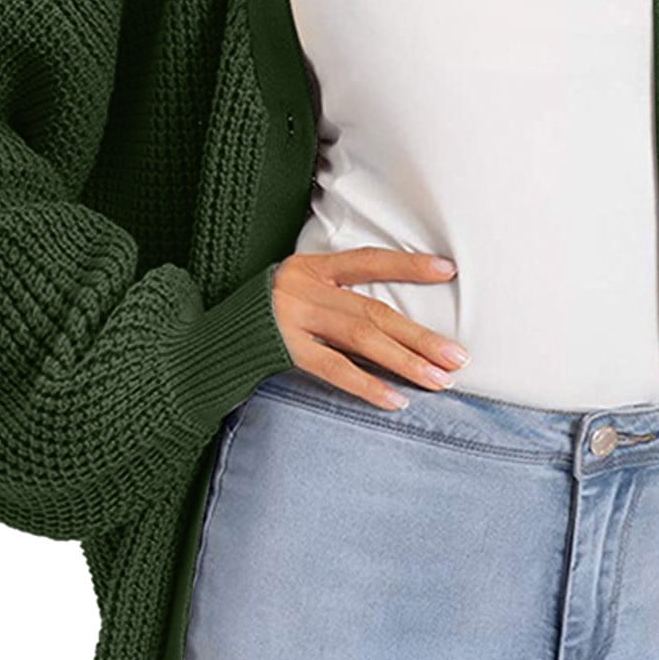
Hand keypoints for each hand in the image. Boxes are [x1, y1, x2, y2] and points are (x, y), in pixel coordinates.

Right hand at [272, 248, 471, 410]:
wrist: (201, 345)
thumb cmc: (257, 322)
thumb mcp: (293, 296)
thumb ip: (331, 299)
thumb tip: (390, 326)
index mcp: (309, 267)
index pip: (367, 261)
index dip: (407, 265)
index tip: (447, 271)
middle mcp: (302, 287)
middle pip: (373, 310)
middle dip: (420, 336)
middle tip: (457, 357)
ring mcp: (291, 318)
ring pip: (361, 338)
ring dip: (405, 361)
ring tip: (438, 380)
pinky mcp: (282, 349)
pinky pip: (334, 369)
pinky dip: (368, 385)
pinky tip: (396, 399)